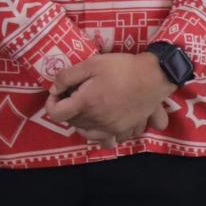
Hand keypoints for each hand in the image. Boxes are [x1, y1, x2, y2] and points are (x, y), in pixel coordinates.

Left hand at [47, 51, 173, 146]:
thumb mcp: (91, 64)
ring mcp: (113, 128)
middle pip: (72, 123)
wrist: (154, 76)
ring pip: (89, 136)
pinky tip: (103, 122)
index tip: (57, 94)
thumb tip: (54, 89)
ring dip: (83, 125)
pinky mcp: (126, 130)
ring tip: (87, 111)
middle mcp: (98, 121)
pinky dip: (102, 135)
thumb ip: (67, 76)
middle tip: (75, 96)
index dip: (51, 104)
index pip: (56, 114)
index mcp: (86, 104)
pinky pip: (109, 141)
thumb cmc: (121, 67)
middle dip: (69, 111)